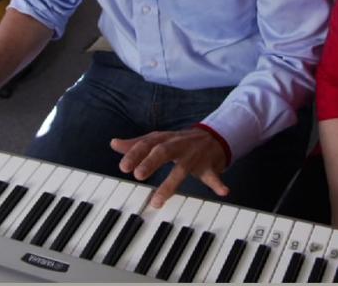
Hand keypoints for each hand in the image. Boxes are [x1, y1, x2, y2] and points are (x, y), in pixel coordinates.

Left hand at [110, 127, 228, 207]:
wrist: (213, 137)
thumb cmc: (180, 142)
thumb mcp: (160, 140)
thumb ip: (137, 144)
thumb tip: (114, 143)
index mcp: (165, 139)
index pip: (148, 143)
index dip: (136, 154)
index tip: (123, 167)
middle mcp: (179, 146)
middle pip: (163, 151)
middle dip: (151, 162)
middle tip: (138, 175)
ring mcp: (194, 156)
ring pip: (182, 169)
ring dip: (170, 184)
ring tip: (158, 200)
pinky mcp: (208, 167)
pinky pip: (213, 176)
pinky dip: (218, 184)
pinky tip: (223, 191)